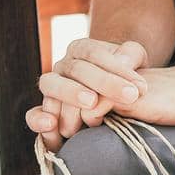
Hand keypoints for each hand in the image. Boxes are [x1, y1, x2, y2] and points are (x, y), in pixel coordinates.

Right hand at [27, 38, 149, 150]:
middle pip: (76, 68)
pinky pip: (33, 115)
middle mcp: (63, 67)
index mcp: (81, 50)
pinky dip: (38, 120)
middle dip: (104, 82)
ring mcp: (51, 89)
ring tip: (92, 103)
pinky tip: (51, 124)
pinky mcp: (45, 114)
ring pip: (51, 86)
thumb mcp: (134, 62)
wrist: (112, 99)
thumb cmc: (125, 79)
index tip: (140, 88)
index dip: (117, 69)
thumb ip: (131, 55)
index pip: (95, 54)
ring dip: (71, 94)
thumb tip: (123, 59)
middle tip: (129, 96)